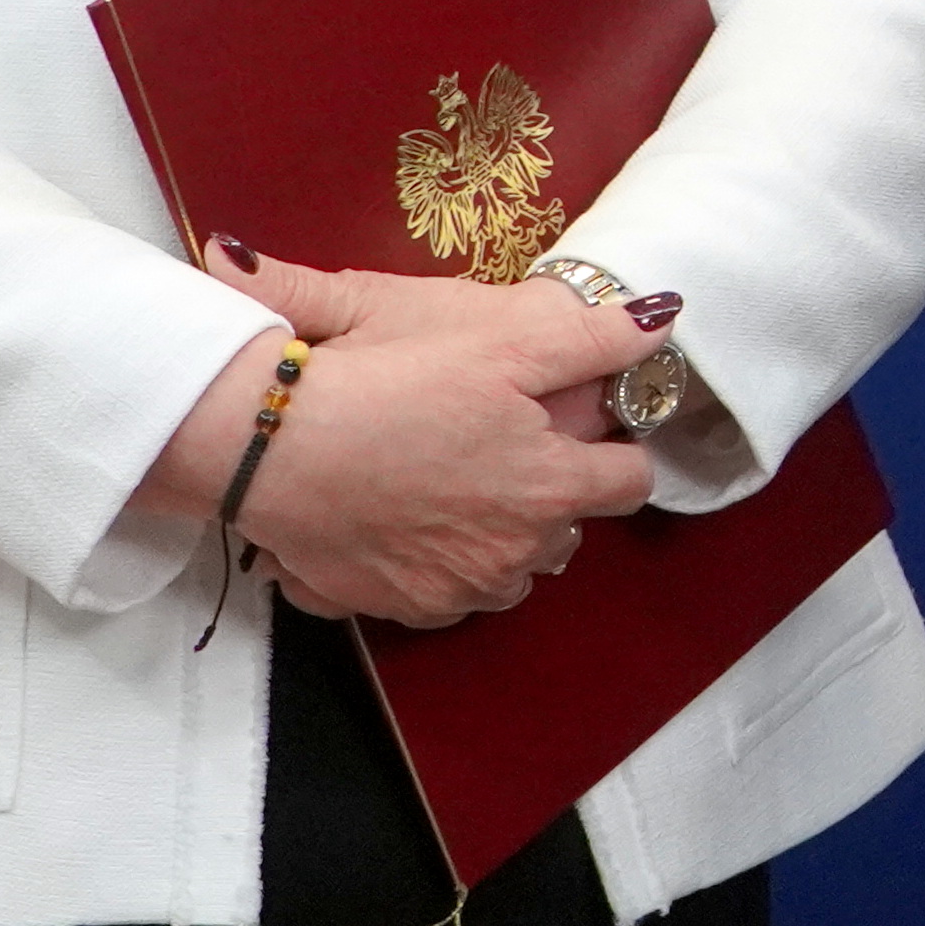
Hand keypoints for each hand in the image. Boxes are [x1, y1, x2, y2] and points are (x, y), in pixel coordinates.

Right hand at [144, 246, 661, 626]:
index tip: (579, 424)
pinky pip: (434, 593)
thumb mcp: (498, 334)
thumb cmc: (385, 378)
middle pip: (567, 530)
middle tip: (499, 439)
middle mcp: (509, 556)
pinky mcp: (384, 607)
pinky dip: (426, 562)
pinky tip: (396, 514)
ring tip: (448, 477)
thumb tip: (660, 318)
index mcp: (549, 490)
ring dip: (493, 535)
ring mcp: (447, 592)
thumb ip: (591, 334)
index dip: (613, 448)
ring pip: (503, 570)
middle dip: (549, 490)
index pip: (631, 483)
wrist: (264, 439)